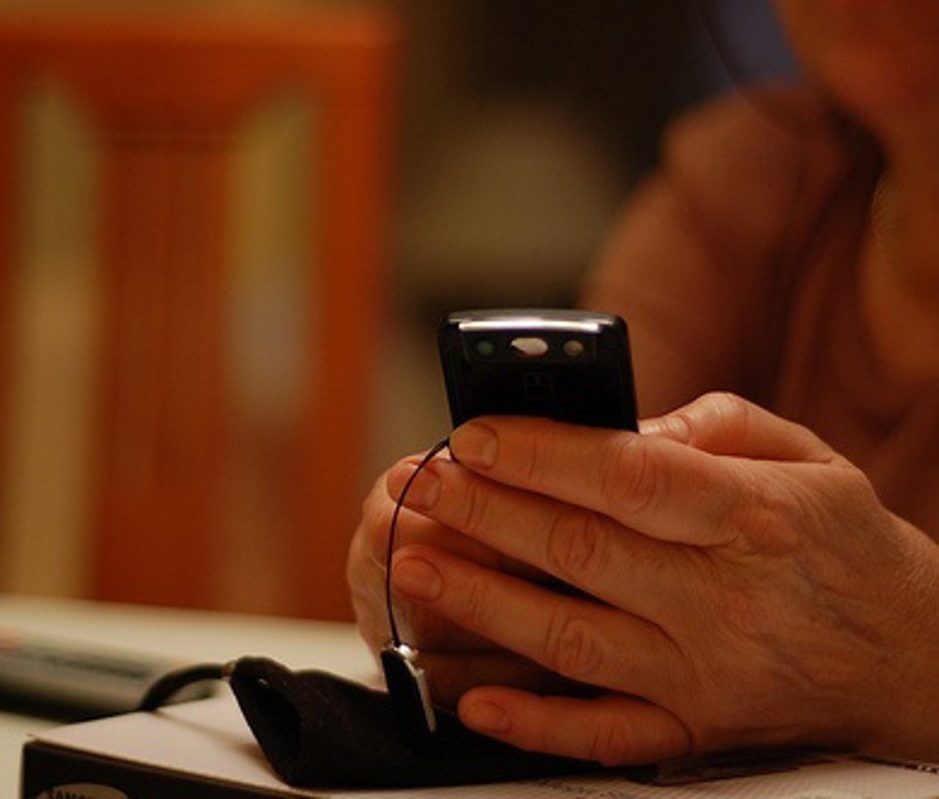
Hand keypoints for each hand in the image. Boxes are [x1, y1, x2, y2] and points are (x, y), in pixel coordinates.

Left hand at [384, 392, 938, 764]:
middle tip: (421, 487)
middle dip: (488, 515)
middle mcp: (727, 602)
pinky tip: (471, 703)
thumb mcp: (804, 459)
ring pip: (575, 642)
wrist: (912, 659)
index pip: (629, 477)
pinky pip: (605, 736)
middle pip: (583, 553)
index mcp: (755, 517)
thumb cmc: (843, 545)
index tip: (473, 434)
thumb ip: (712, 429)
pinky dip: (534, 726)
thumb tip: (619, 428)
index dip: (542, 454)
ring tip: (413, 567)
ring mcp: (707, 676)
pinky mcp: (696, 732)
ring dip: (483, 606)